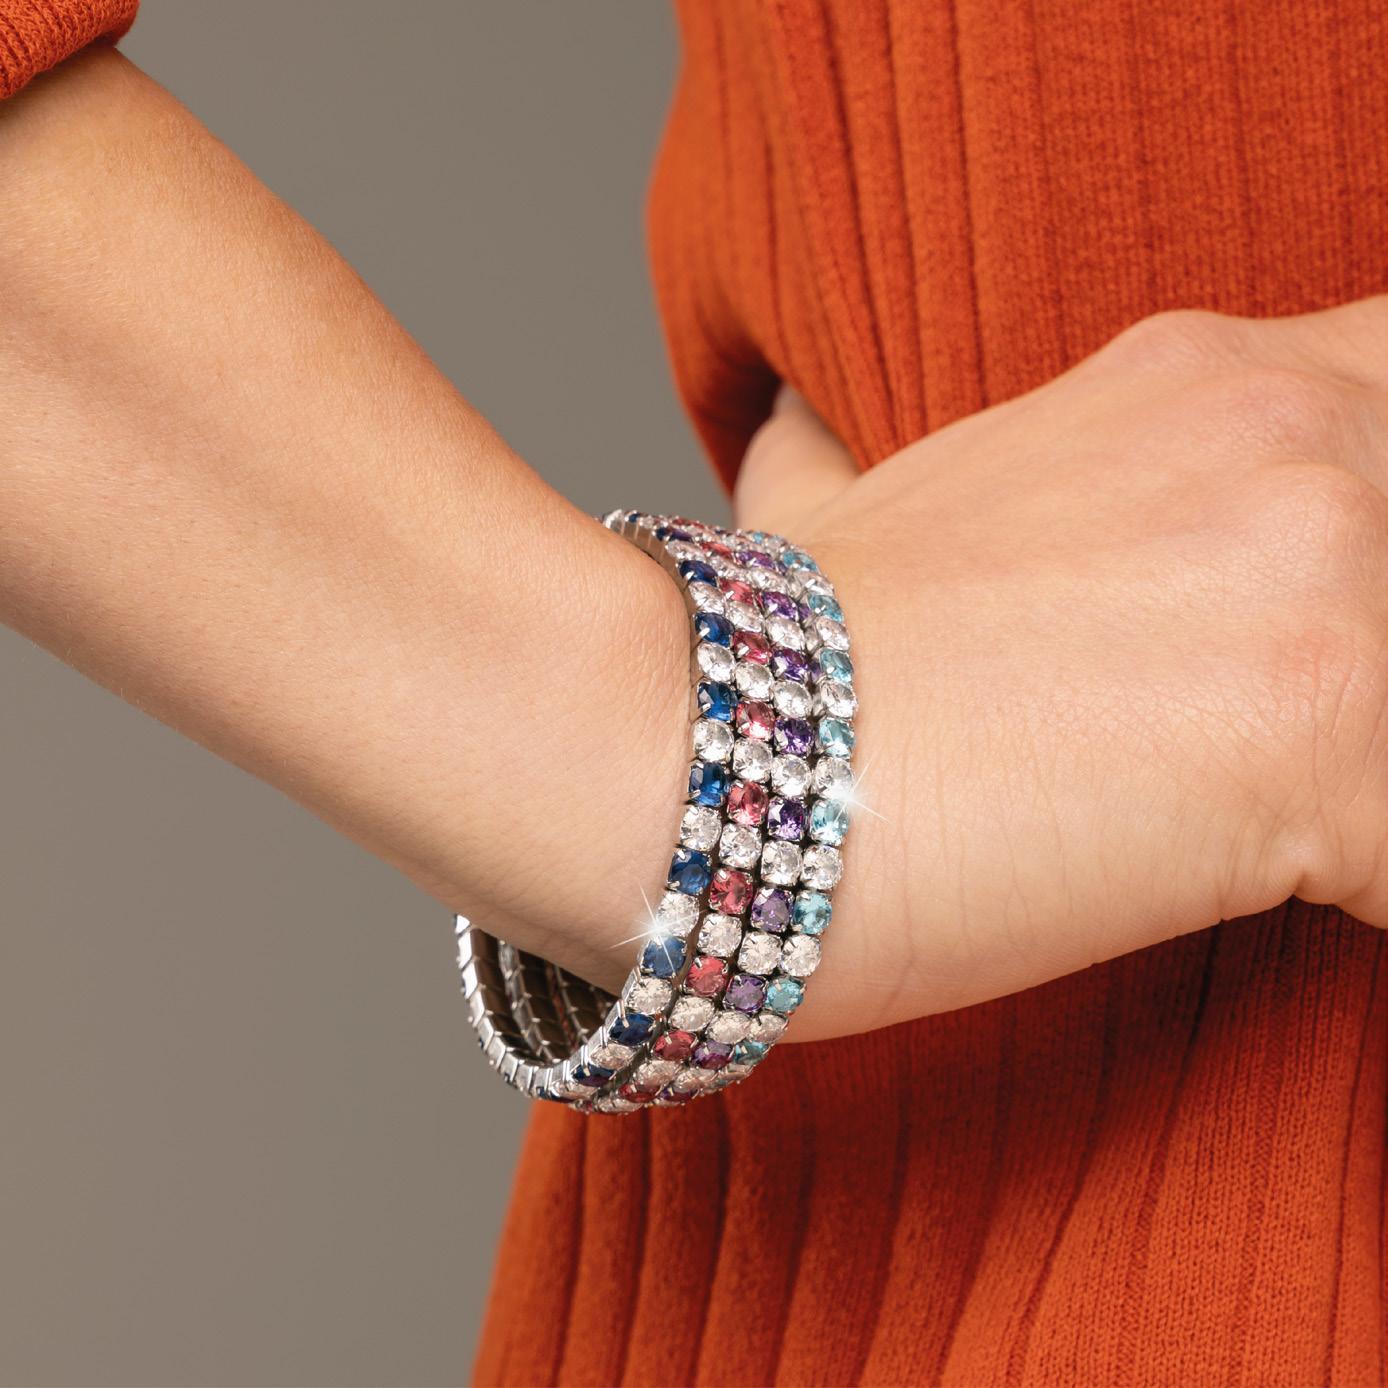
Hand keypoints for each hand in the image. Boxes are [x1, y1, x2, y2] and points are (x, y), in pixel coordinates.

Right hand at [739, 304, 1387, 1040]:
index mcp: (1208, 379)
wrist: (688, 750)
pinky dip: (1365, 899)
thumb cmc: (767, 655)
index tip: (1325, 662)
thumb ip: (871, 446)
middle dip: (1384, 686)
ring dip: (1376, 790)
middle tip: (1298, 761)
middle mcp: (1294, 441)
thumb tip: (788, 411)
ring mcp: (1327, 578)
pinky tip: (1254, 913)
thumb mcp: (851, 499)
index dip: (1383, 552)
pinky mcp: (1326, 745)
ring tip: (1270, 847)